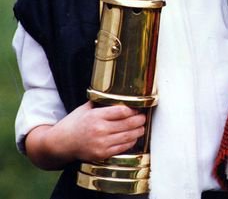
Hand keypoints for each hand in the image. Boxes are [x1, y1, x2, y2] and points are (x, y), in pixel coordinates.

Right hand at [25, 101, 145, 168]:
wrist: (60, 143)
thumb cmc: (74, 123)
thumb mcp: (86, 108)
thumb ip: (102, 103)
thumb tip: (120, 96)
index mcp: (96, 116)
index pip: (123, 111)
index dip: (134, 109)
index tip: (138, 108)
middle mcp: (99, 130)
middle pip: (129, 123)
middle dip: (140, 120)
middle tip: (143, 117)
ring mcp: (101, 144)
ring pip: (129, 136)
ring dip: (139, 131)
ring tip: (141, 127)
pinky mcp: (102, 154)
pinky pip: (123, 147)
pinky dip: (131, 142)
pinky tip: (133, 137)